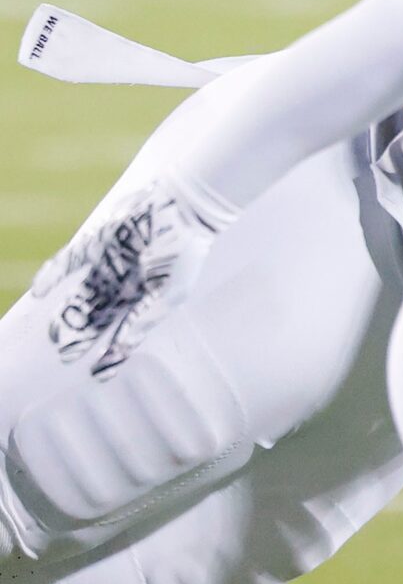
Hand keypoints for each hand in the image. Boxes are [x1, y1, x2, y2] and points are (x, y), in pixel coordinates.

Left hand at [35, 183, 218, 375]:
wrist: (179, 208)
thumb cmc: (183, 251)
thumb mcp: (170, 292)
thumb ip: (144, 318)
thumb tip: (124, 346)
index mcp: (146, 297)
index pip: (124, 330)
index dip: (112, 353)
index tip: (98, 375)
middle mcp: (124, 284)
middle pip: (98, 315)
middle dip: (82, 336)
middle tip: (65, 355)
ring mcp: (107, 264)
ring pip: (81, 295)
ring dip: (68, 315)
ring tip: (54, 335)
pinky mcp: (93, 244)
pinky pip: (66, 262)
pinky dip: (51, 276)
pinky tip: (38, 292)